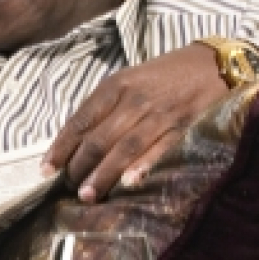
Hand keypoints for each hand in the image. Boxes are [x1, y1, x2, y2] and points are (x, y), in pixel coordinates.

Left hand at [43, 43, 227, 201]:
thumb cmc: (163, 76)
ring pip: (123, 149)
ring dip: (103, 174)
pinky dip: (143, 166)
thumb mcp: (128, 81)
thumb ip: (104, 109)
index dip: (61, 148)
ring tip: (87, 195)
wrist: (212, 64)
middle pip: (98, 139)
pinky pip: (159, 150)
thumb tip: (75, 143)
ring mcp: (159, 115)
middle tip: (69, 189)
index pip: (80, 121)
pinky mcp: (182, 128)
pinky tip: (128, 183)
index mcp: (115, 86)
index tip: (46, 170)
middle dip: (79, 167)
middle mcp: (133, 100)